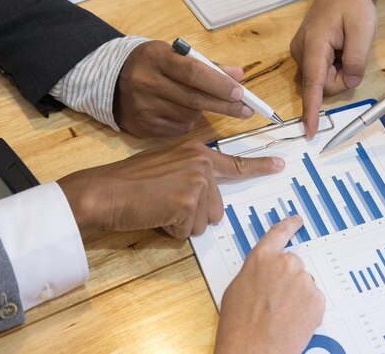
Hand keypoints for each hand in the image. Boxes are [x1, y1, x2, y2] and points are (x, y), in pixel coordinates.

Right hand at [57, 141, 283, 237]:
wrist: (104, 191)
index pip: (234, 163)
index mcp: (197, 152)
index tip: (280, 164)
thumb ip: (190, 173)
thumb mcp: (166, 166)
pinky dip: (171, 230)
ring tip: (159, 207)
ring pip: (204, 222)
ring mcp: (196, 181)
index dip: (259, 166)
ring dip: (182, 223)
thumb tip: (205, 195)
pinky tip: (155, 215)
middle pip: (216, 208)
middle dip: (193, 215)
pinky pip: (188, 231)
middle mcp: (201, 163)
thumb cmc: (129, 182)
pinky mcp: (187, 201)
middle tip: (165, 203)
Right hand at [114, 41, 253, 136]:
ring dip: (203, 111)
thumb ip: (207, 65)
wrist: (112, 82)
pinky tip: (183, 112)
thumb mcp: (175, 56)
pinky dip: (189, 121)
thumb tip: (238, 75)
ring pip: (189, 115)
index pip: (194, 72)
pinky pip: (179, 128)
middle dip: (225, 105)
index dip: (219, 84)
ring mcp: (143, 107)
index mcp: (156, 57)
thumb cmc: (153, 65)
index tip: (241, 92)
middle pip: (195, 98)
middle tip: (246, 110)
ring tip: (199, 102)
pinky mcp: (143, 126)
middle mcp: (146, 82)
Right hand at [215, 216, 324, 353]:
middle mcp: (285, 264)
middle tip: (275, 302)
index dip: (289, 225)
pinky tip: (291, 321)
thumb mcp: (237, 288)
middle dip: (287, 280)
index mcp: (261, 258)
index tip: (297, 221)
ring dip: (297, 296)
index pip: (279, 233)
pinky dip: (307, 310)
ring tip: (280, 315)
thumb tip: (264, 271)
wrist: (252, 351)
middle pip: (293, 265)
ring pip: (304, 284)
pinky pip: (314, 300)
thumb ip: (255, 271)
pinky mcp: (317, 299)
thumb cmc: (239, 325)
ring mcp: (303, 281)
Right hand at [291, 0, 377, 136]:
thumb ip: (356, 59)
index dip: (312, 110)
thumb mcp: (363, 28)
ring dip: (338, 71)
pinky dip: (333, 66)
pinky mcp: (304, 55)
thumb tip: (349, 82)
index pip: (314, 84)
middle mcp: (301, 52)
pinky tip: (337, 48)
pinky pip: (320, 72)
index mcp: (315, 45)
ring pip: (322, 80)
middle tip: (353, 53)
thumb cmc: (352, 4)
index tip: (309, 131)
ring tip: (344, 46)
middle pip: (323, 85)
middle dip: (342, 78)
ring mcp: (301, 53)